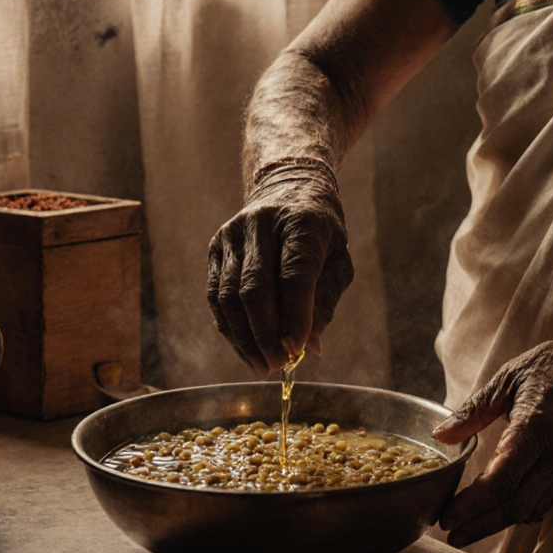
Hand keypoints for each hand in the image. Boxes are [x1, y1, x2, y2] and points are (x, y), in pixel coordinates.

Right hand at [207, 161, 353, 374]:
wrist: (287, 187)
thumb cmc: (320, 233)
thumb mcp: (337, 259)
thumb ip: (324, 301)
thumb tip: (309, 347)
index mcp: (301, 222)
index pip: (294, 274)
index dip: (295, 314)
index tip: (298, 349)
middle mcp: (261, 224)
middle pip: (255, 288)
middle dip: (265, 333)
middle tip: (278, 365)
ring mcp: (232, 234)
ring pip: (229, 295)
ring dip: (244, 337)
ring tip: (262, 365)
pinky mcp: (215, 247)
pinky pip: (216, 296)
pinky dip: (230, 328)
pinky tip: (246, 349)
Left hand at [432, 334, 552, 547]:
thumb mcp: (509, 378)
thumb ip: (473, 410)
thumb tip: (440, 435)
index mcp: (537, 427)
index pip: (502, 478)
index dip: (472, 504)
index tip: (447, 517)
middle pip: (514, 506)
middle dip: (479, 525)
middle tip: (448, 532)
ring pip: (529, 510)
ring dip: (495, 524)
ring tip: (464, 529)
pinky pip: (541, 503)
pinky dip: (516, 514)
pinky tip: (494, 514)